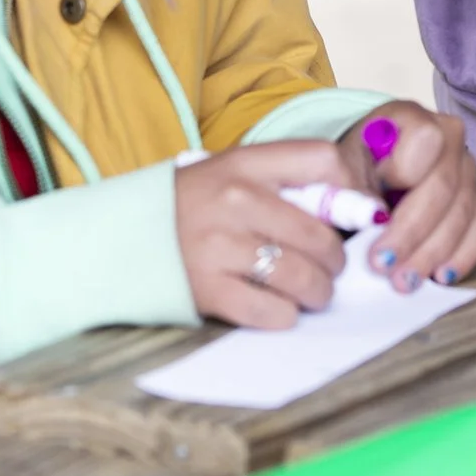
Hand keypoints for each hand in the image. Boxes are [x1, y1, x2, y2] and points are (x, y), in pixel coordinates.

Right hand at [175, 142, 348, 328]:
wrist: (118, 236)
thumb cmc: (189, 206)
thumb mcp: (230, 174)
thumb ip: (284, 184)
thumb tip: (355, 208)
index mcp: (244, 162)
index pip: (323, 160)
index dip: (354, 189)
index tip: (357, 213)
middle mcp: (236, 200)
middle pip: (321, 234)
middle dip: (335, 260)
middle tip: (329, 267)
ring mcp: (221, 246)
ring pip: (304, 278)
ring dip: (318, 293)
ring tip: (312, 292)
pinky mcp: (208, 290)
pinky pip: (274, 312)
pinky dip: (286, 315)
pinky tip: (279, 308)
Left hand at [344, 101, 475, 292]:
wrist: (370, 168)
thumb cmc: (353, 166)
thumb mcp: (341, 167)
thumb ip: (352, 186)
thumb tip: (372, 217)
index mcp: (410, 117)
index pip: (425, 140)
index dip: (403, 174)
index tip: (376, 211)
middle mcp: (449, 136)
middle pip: (443, 186)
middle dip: (412, 233)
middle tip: (383, 266)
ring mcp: (468, 167)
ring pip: (462, 212)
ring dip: (432, 253)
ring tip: (403, 282)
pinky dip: (461, 256)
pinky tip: (439, 276)